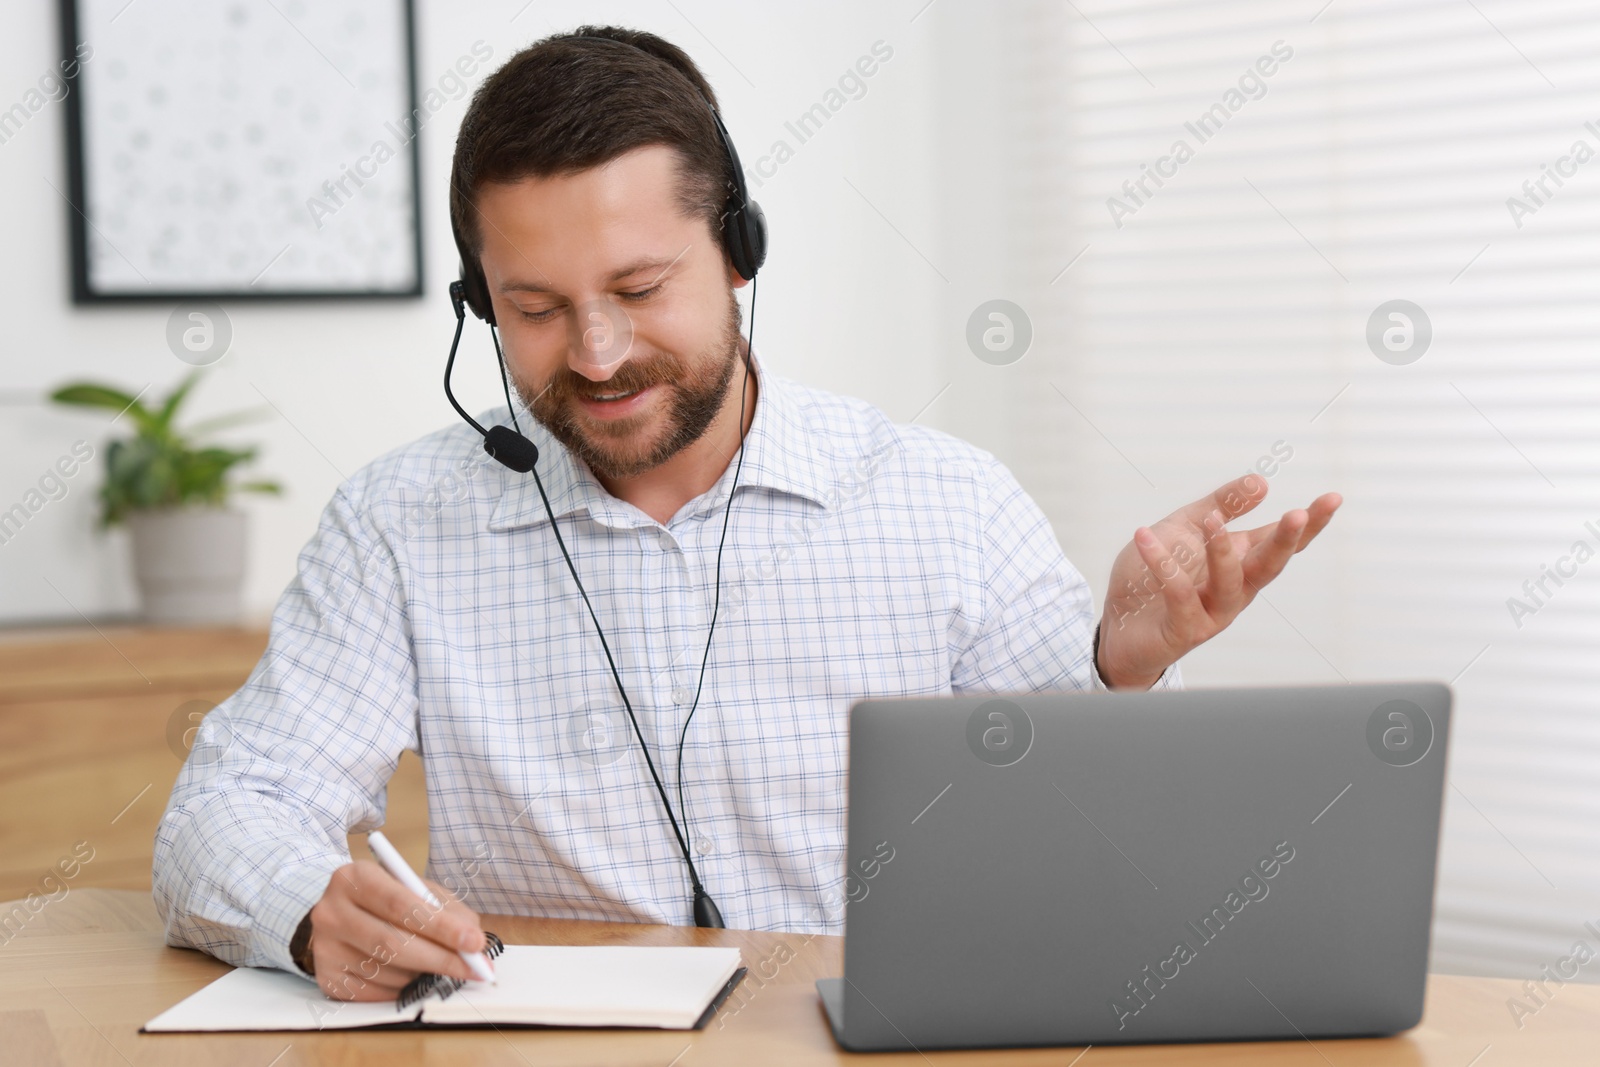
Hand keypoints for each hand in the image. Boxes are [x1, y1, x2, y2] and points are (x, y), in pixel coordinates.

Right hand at [307, 859, 488, 1001]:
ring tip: (435, 963)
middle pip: (392, 943)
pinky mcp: (326, 978)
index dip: (441, 926)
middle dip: (441, 958)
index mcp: (355, 877)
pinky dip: (403, 988)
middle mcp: (331, 911)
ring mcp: (324, 948)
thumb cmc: (385, 900)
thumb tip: (472, 939)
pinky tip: (411, 976)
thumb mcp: (414, 888)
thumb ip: (444, 908)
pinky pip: (375, 993)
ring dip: (421, 974)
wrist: (338, 915)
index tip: (474, 942)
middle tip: (474, 967)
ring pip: (386, 971)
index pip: (401, 905)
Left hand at [1097, 474, 1340, 688]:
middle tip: (1297, 515)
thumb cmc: (1154, 576)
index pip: (1280, 541)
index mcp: (1240, 562)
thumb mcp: (1186, 528)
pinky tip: (1145, 538)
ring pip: (1230, 584)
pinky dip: (1164, 566)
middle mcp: (1234, 589)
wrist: (1117, 624)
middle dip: (1284, 541)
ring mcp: (1213, 613)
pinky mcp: (1184, 630)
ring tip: (1211, 521)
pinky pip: (1179, 596)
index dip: (1308, 523)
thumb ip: (1221, 506)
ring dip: (1223, 552)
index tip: (1334, 498)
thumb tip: (1263, 482)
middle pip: (1269, 566)